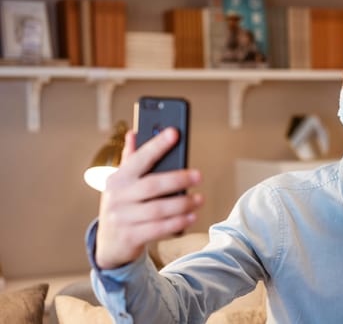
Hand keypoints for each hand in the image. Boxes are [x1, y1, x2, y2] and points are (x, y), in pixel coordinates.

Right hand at [95, 128, 203, 269]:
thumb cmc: (123, 206)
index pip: (139, 158)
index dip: (156, 145)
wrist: (109, 244)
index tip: (174, 133)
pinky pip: (159, 229)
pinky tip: (192, 216)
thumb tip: (134, 133)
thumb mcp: (121, 183)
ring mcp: (122, 218)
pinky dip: (177, 222)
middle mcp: (117, 197)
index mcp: (117, 178)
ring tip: (199, 199)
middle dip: (177, 179)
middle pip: (152, 185)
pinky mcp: (130, 237)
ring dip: (182, 204)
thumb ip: (130, 159)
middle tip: (198, 176)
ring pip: (158, 209)